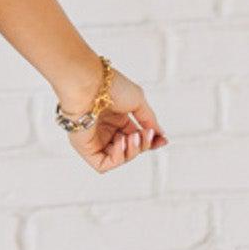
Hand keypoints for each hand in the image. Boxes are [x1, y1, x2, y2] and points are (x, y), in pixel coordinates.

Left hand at [53, 62, 167, 173]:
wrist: (89, 85)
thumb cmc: (109, 87)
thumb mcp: (138, 101)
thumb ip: (149, 120)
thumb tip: (160, 133)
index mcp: (115, 118)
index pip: (135, 136)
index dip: (150, 141)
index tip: (162, 140)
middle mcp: (105, 130)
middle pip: (129, 149)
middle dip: (142, 145)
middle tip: (145, 134)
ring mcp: (95, 140)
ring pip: (118, 159)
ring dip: (132, 151)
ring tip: (133, 137)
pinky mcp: (86, 149)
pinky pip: (103, 164)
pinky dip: (117, 158)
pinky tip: (121, 142)